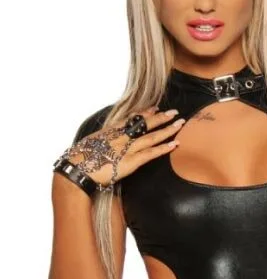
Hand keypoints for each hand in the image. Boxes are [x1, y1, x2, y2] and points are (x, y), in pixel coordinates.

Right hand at [62, 105, 184, 188]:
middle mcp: (120, 137)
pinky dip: (164, 148)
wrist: (75, 170)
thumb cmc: (78, 161)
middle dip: (159, 117)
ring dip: (167, 128)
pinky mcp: (130, 162)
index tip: (154, 108)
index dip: (144, 113)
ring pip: (151, 136)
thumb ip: (99, 143)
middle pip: (143, 123)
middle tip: (173, 111)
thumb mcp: (88, 146)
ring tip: (179, 122)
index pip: (130, 119)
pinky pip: (151, 153)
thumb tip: (101, 145)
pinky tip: (175, 143)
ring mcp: (126, 148)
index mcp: (109, 132)